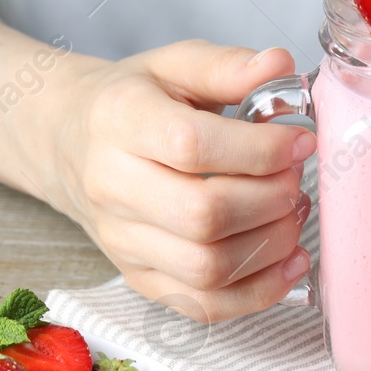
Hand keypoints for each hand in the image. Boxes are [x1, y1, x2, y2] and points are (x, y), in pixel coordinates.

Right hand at [47, 41, 314, 320]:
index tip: (300, 142)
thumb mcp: (173, 64)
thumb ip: (227, 66)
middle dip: (271, 199)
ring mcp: (122, 241)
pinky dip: (257, 292)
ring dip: (271, 245)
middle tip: (297, 178)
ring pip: (206, 268)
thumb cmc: (132, 101)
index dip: (259, 150)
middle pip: (202, 215)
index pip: (191, 145)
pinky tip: (288, 262)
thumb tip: (281, 66)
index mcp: (119, 121)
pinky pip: (202, 306)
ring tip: (293, 212)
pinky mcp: (139, 277)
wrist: (70, 142)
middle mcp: (111, 186)